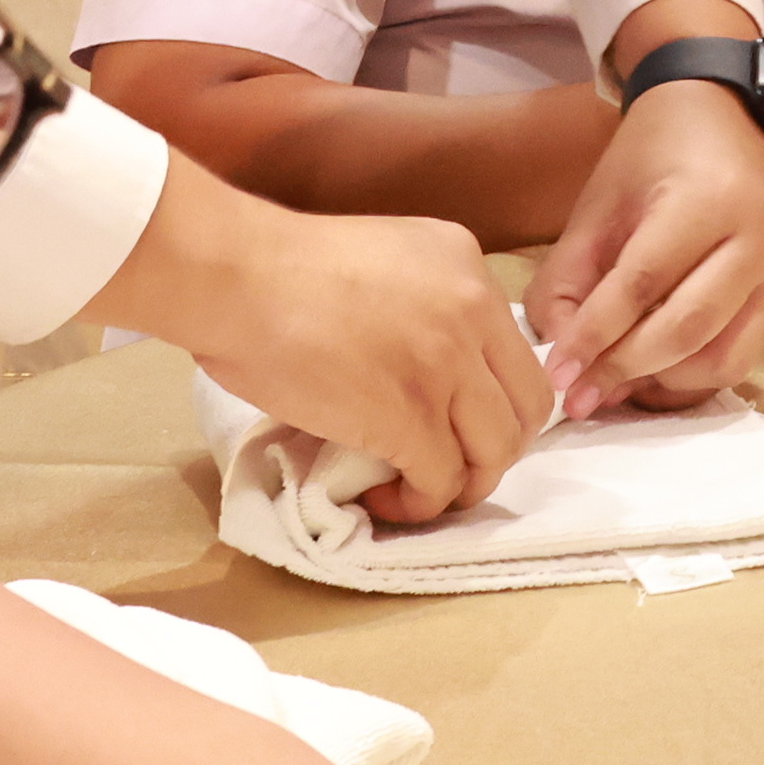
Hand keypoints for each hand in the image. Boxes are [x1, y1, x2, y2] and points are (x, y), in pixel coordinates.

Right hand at [178, 205, 550, 525]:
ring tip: (415, 489)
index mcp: (465, 264)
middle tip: (448, 463)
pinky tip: (384, 498)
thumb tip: (425, 369)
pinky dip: (418, 504)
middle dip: (494, 449)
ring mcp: (446, 364)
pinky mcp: (410, 415)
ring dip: (462, 484)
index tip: (460, 424)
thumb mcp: (385, 260)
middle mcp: (472, 309)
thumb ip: (423, 303)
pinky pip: (441, 481)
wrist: (236, 275)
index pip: (519, 352)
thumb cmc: (278, 266)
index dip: (497, 402)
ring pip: (497, 451)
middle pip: (527, 406)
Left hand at [524, 77, 763, 421]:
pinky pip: (739, 358)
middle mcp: (753, 241)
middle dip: (624, 368)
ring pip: (720, 357)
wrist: (726, 118)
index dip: (595, 333)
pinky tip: (650, 373)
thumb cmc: (652, 156)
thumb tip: (561, 355)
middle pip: (686, 327)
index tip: (556, 371)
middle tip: (577, 393)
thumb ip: (570, 277)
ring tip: (612, 383)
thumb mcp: (598, 204)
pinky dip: (692, 376)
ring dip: (661, 381)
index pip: (643, 282)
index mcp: (706, 200)